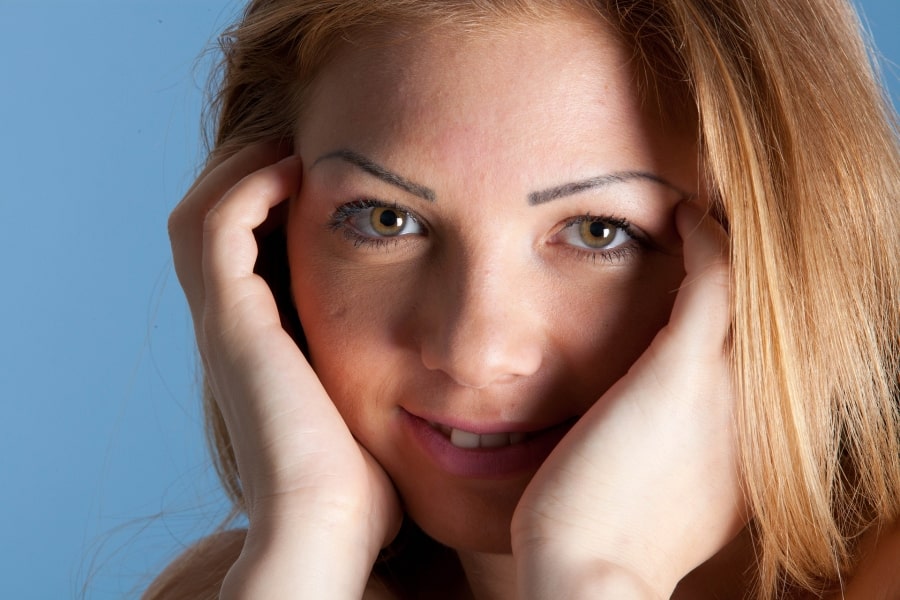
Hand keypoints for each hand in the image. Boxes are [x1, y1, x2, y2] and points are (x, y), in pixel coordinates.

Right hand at [168, 144, 401, 596]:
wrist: (332, 528)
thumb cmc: (366, 487)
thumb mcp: (378, 416)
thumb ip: (393, 381)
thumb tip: (451, 368)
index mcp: (261, 350)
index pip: (249, 254)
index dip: (279, 210)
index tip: (336, 181)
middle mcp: (232, 331)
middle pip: (216, 227)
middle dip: (258, 181)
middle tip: (311, 151)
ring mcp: (224, 325)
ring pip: (202, 215)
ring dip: (248, 172)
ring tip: (303, 149)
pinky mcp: (230, 321)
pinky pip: (217, 226)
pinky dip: (250, 187)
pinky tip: (305, 171)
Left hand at [511, 201, 744, 598]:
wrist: (588, 571)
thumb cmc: (604, 538)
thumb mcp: (663, 496)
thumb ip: (675, 454)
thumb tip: (648, 429)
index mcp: (752, 448)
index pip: (765, 359)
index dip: (751, 315)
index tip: (717, 281)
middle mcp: (757, 415)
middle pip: (776, 318)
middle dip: (756, 271)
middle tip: (724, 226)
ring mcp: (730, 390)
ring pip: (758, 290)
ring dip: (734, 245)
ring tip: (705, 213)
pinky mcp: (683, 369)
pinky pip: (715, 278)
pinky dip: (704, 237)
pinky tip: (681, 212)